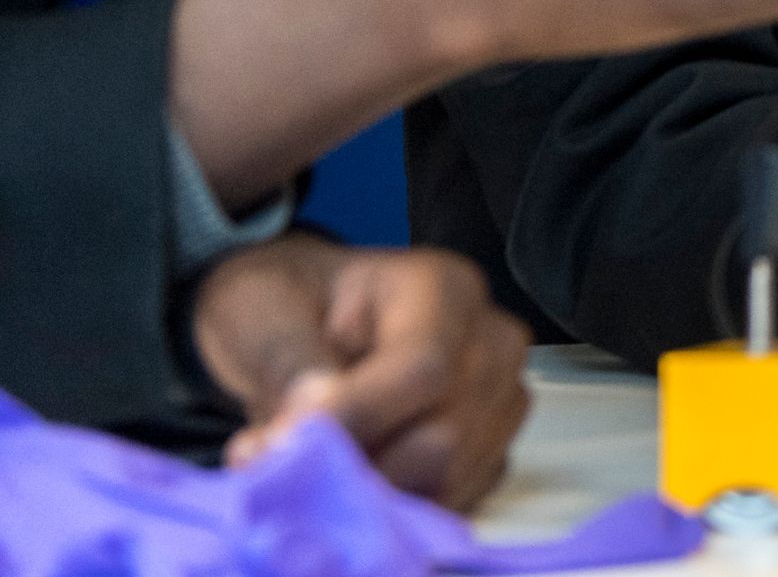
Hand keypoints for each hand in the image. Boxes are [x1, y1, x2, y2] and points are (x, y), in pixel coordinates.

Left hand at [192, 235, 530, 511]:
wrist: (311, 320)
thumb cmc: (291, 306)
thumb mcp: (263, 309)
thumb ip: (286, 358)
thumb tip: (313, 414)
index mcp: (441, 287)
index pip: (423, 367)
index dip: (357, 418)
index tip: (280, 444)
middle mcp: (490, 340)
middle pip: (443, 436)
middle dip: (356, 464)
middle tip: (281, 462)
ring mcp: (500, 396)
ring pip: (449, 477)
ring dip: (371, 487)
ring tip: (317, 461)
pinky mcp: (492, 446)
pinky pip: (453, 498)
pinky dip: (396, 503)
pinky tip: (355, 468)